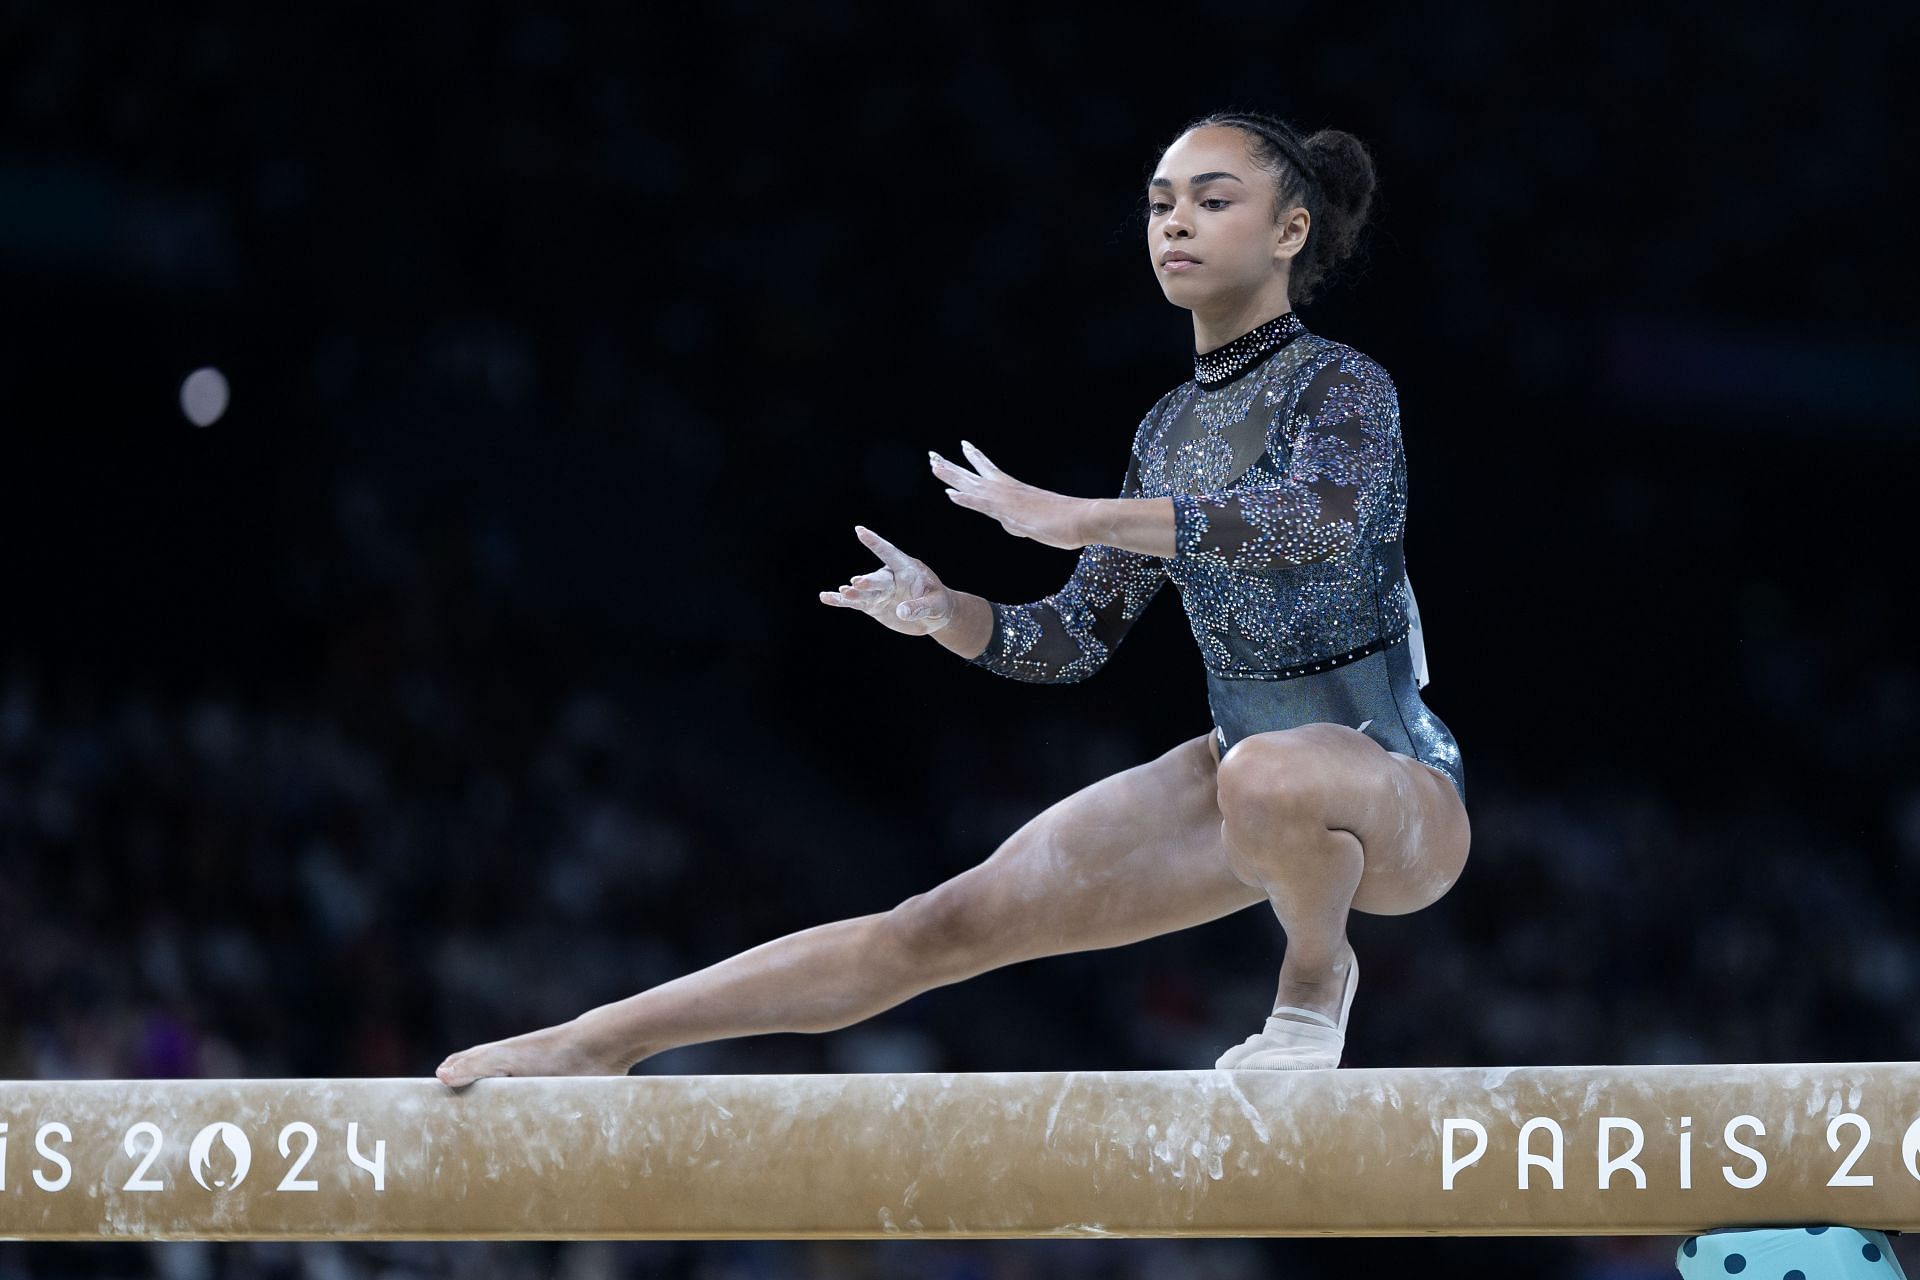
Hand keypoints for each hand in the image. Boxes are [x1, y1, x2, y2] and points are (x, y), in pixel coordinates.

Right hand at [819, 526, 954, 635]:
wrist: (934, 617)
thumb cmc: (939, 603)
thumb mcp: (936, 605)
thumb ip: (920, 606)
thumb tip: (901, 611)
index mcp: (908, 568)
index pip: (890, 553)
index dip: (875, 543)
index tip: (860, 530)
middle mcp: (891, 577)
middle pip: (877, 578)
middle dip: (868, 581)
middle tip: (857, 583)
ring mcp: (881, 591)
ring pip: (864, 591)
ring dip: (853, 593)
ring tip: (843, 593)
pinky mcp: (874, 605)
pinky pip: (855, 602)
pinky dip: (840, 600)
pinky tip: (825, 597)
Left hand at [930, 441, 1094, 549]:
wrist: (1081, 519)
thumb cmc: (1064, 522)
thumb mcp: (1035, 523)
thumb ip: (1019, 523)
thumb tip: (1010, 526)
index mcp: (1014, 489)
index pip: (989, 470)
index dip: (975, 459)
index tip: (963, 447)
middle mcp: (1007, 490)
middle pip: (973, 474)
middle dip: (952, 466)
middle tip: (933, 456)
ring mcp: (1007, 499)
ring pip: (973, 484)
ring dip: (951, 475)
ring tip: (933, 465)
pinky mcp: (1010, 511)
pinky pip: (983, 504)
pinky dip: (966, 499)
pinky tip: (950, 494)